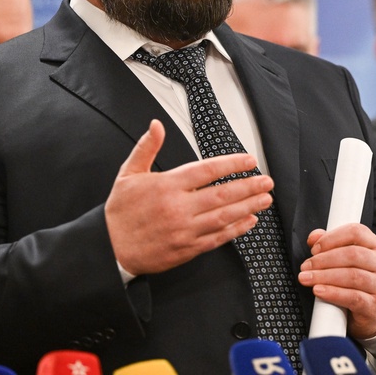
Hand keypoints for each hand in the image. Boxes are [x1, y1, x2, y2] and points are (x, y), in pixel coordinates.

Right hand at [105, 119, 274, 274]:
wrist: (109, 249)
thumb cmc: (120, 212)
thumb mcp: (128, 174)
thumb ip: (146, 148)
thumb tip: (157, 125)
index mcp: (167, 186)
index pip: (207, 170)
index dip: (232, 164)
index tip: (250, 160)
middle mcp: (179, 207)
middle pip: (223, 193)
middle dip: (249, 186)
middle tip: (267, 181)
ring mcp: (185, 230)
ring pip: (224, 216)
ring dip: (248, 206)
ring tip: (265, 199)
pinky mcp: (187, 249)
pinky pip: (217, 238)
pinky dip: (236, 229)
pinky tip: (249, 221)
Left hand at [298, 224, 375, 338]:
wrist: (372, 311)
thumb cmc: (357, 280)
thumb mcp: (346, 259)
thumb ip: (330, 243)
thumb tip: (313, 237)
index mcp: (375, 245)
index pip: (356, 232)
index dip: (332, 238)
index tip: (314, 249)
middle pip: (353, 254)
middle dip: (324, 259)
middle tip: (306, 266)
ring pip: (352, 276)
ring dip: (325, 276)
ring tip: (308, 279)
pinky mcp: (374, 305)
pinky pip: (353, 297)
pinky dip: (333, 293)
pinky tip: (319, 291)